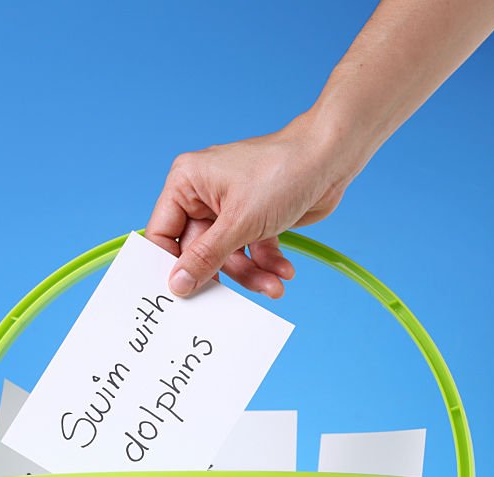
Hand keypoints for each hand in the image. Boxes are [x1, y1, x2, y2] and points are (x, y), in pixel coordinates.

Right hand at [146, 113, 353, 297]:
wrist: (332, 158)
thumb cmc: (283, 172)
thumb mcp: (239, 223)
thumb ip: (205, 257)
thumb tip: (177, 285)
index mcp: (186, 183)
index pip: (162, 233)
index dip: (170, 265)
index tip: (180, 294)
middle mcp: (203, 195)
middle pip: (198, 251)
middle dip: (223, 273)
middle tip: (229, 301)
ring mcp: (229, 208)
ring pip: (227, 256)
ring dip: (251, 273)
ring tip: (274, 284)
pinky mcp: (254, 219)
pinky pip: (250, 251)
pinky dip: (265, 263)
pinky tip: (283, 270)